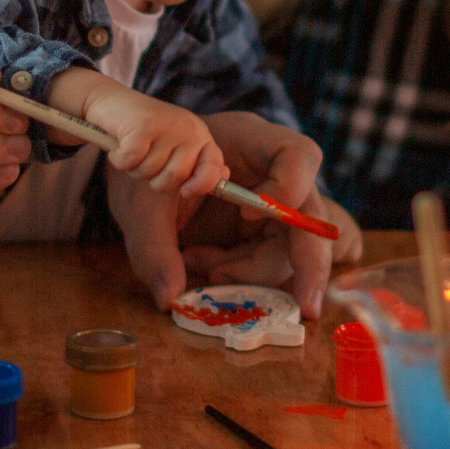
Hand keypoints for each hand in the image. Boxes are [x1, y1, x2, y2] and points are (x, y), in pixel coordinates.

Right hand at [66, 76, 227, 197]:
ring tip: (132, 148)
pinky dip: (120, 160)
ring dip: (134, 168)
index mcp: (199, 135)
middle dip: (155, 178)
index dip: (201, 185)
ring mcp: (167, 125)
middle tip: (144, 159)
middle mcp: (188, 128)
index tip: (185, 191)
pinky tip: (118, 145)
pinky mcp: (143, 125)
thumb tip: (223, 178)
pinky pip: (131, 161)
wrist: (110, 100)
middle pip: (176, 176)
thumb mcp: (175, 146)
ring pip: (150, 172)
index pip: (214, 168)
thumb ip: (198, 162)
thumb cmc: (143, 130)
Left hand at [109, 112, 354, 317]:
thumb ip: (153, 246)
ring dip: (251, 272)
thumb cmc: (143, 169)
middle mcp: (273, 172)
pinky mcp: (259, 232)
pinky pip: (265, 263)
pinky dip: (237, 275)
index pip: (300, 155)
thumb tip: (169, 298)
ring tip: (200, 265)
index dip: (287, 189)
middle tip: (306, 308)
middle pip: (311, 215)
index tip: (245, 214)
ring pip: (290, 249)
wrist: (138, 172)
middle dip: (310, 265)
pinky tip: (201, 265)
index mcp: (252, 140)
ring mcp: (271, 204)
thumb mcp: (140, 202)